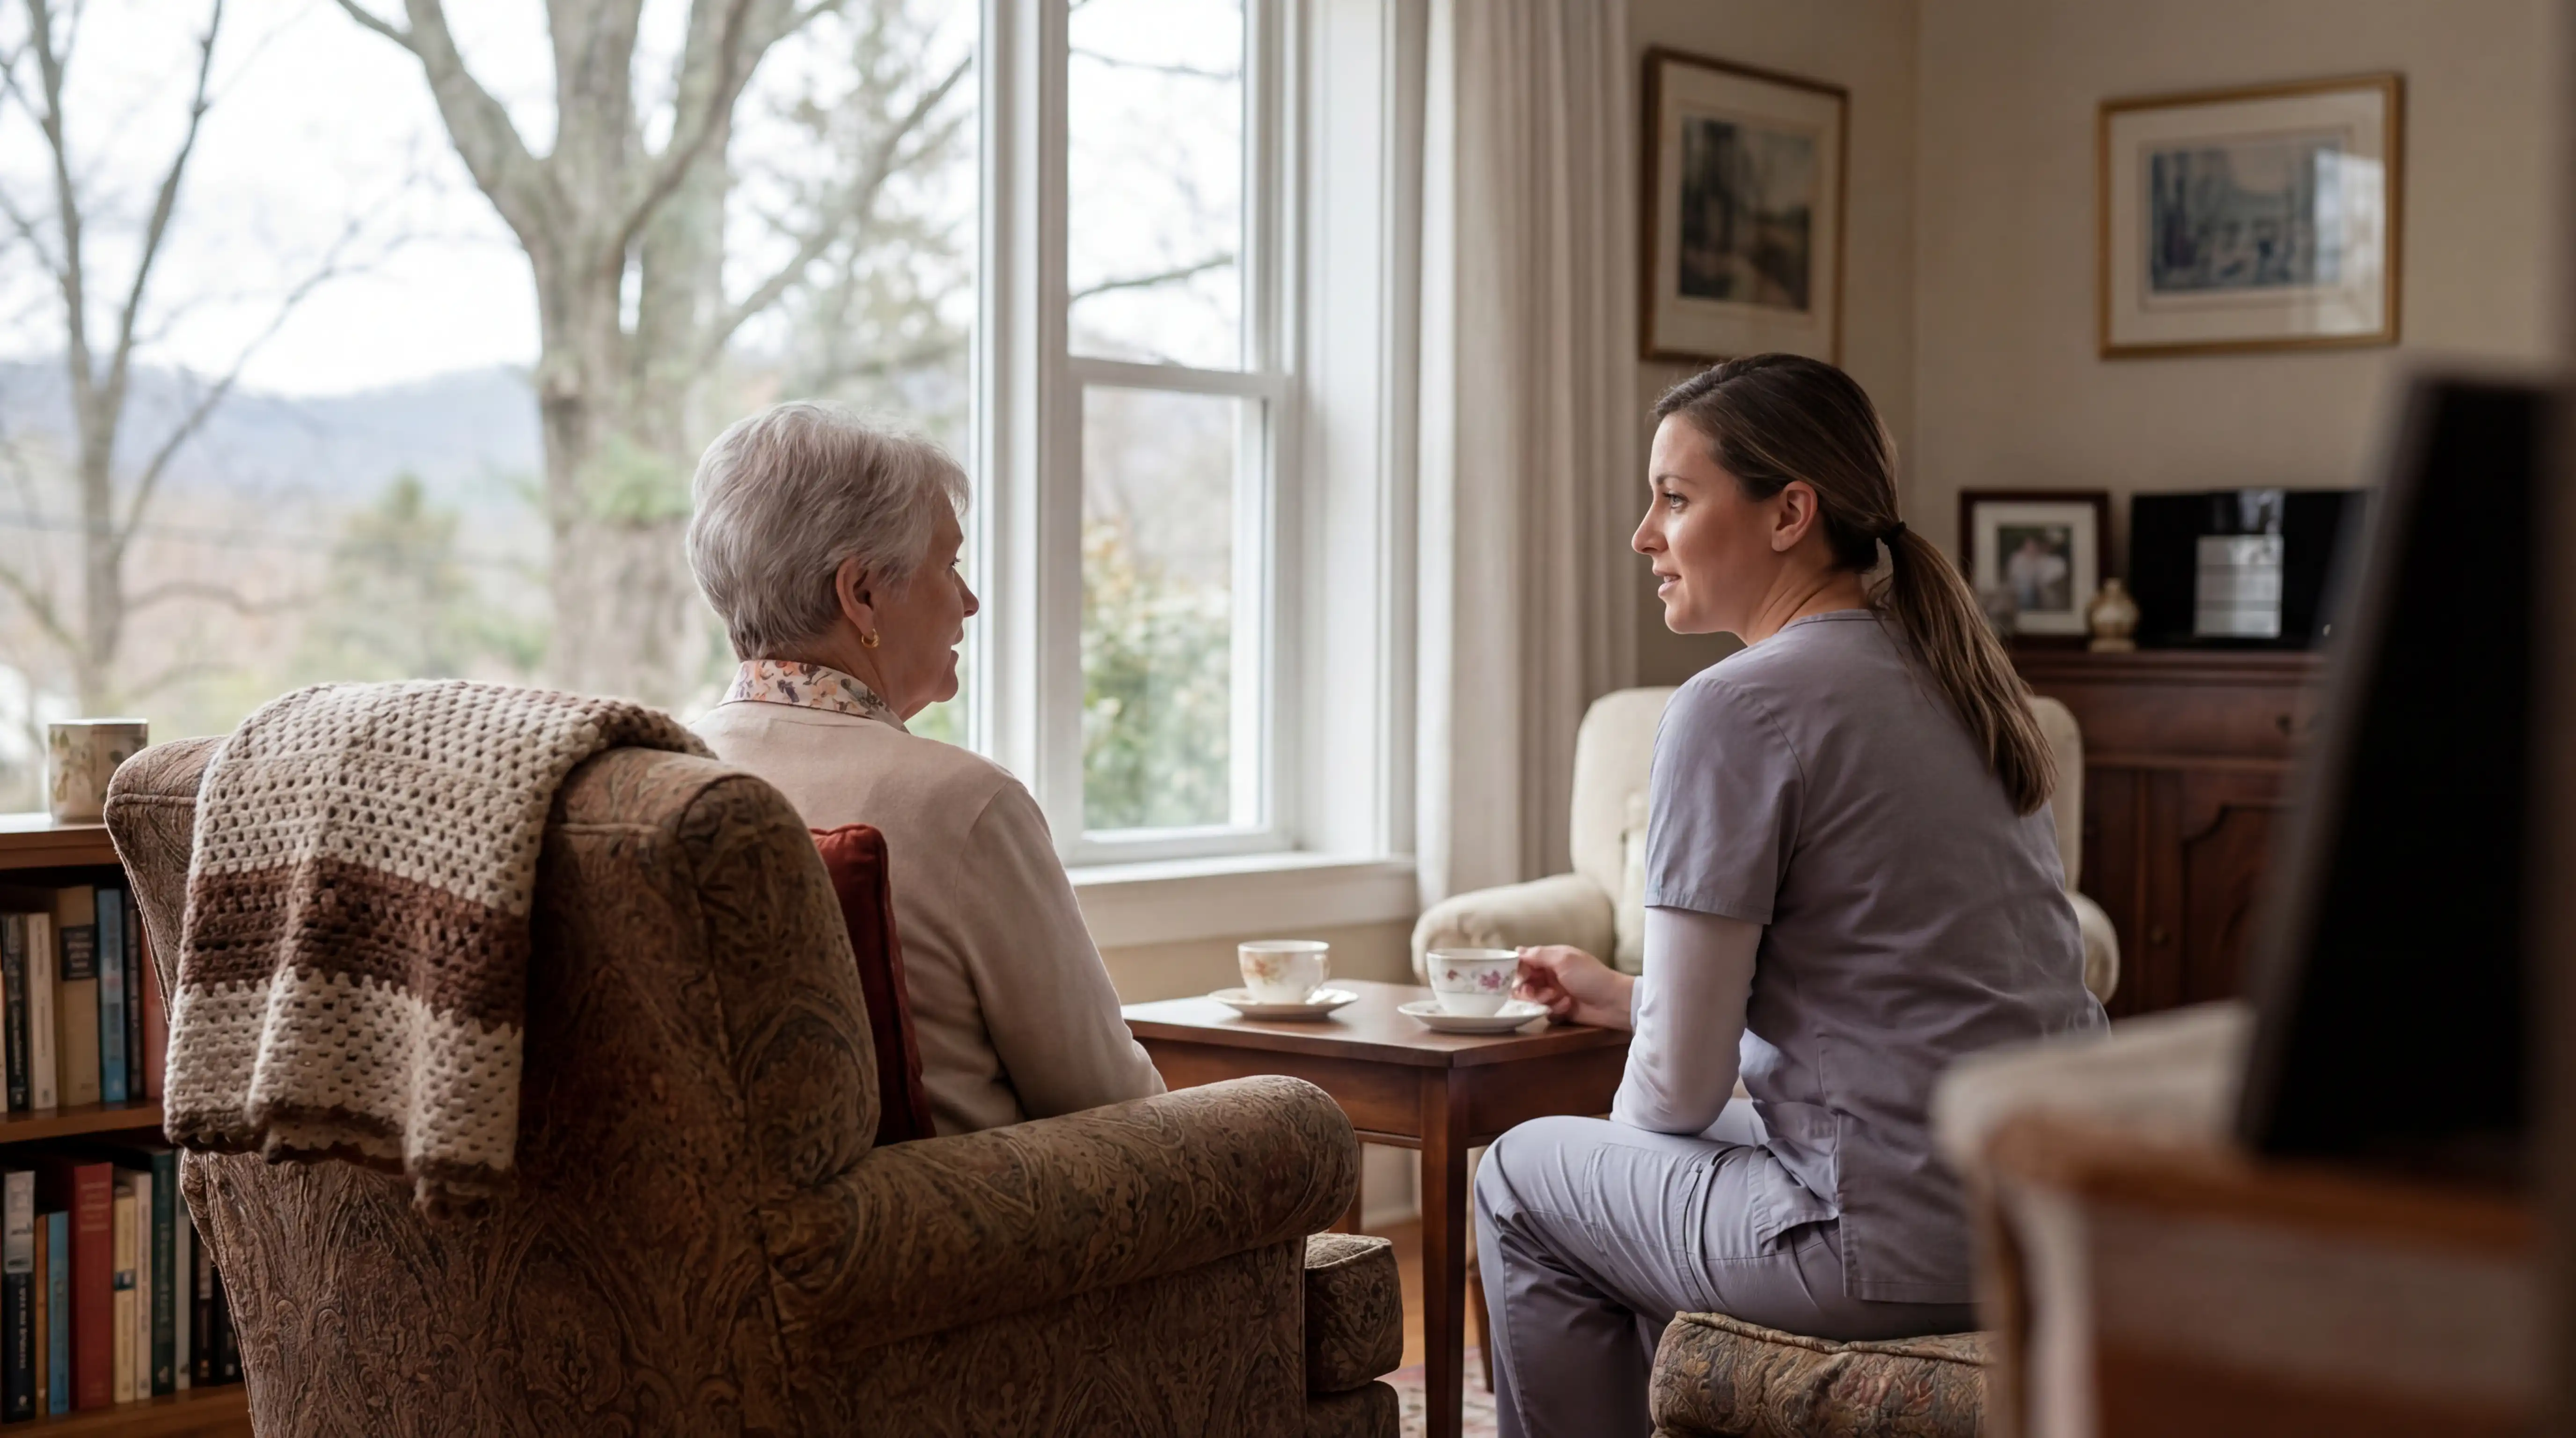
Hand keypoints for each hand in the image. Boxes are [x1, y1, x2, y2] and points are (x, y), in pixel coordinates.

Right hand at [1513, 945, 1634, 1029]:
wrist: (1613, 1002)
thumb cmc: (1589, 976)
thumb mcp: (1563, 960)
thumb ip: (1538, 955)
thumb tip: (1516, 950)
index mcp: (1551, 959)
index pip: (1525, 962)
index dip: (1519, 970)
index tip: (1521, 978)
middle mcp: (1550, 975)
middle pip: (1525, 983)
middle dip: (1530, 989)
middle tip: (1543, 992)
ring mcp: (1555, 993)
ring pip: (1533, 999)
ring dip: (1543, 999)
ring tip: (1558, 999)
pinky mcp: (1560, 1010)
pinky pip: (1545, 1012)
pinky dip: (1555, 1010)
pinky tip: (1568, 1007)